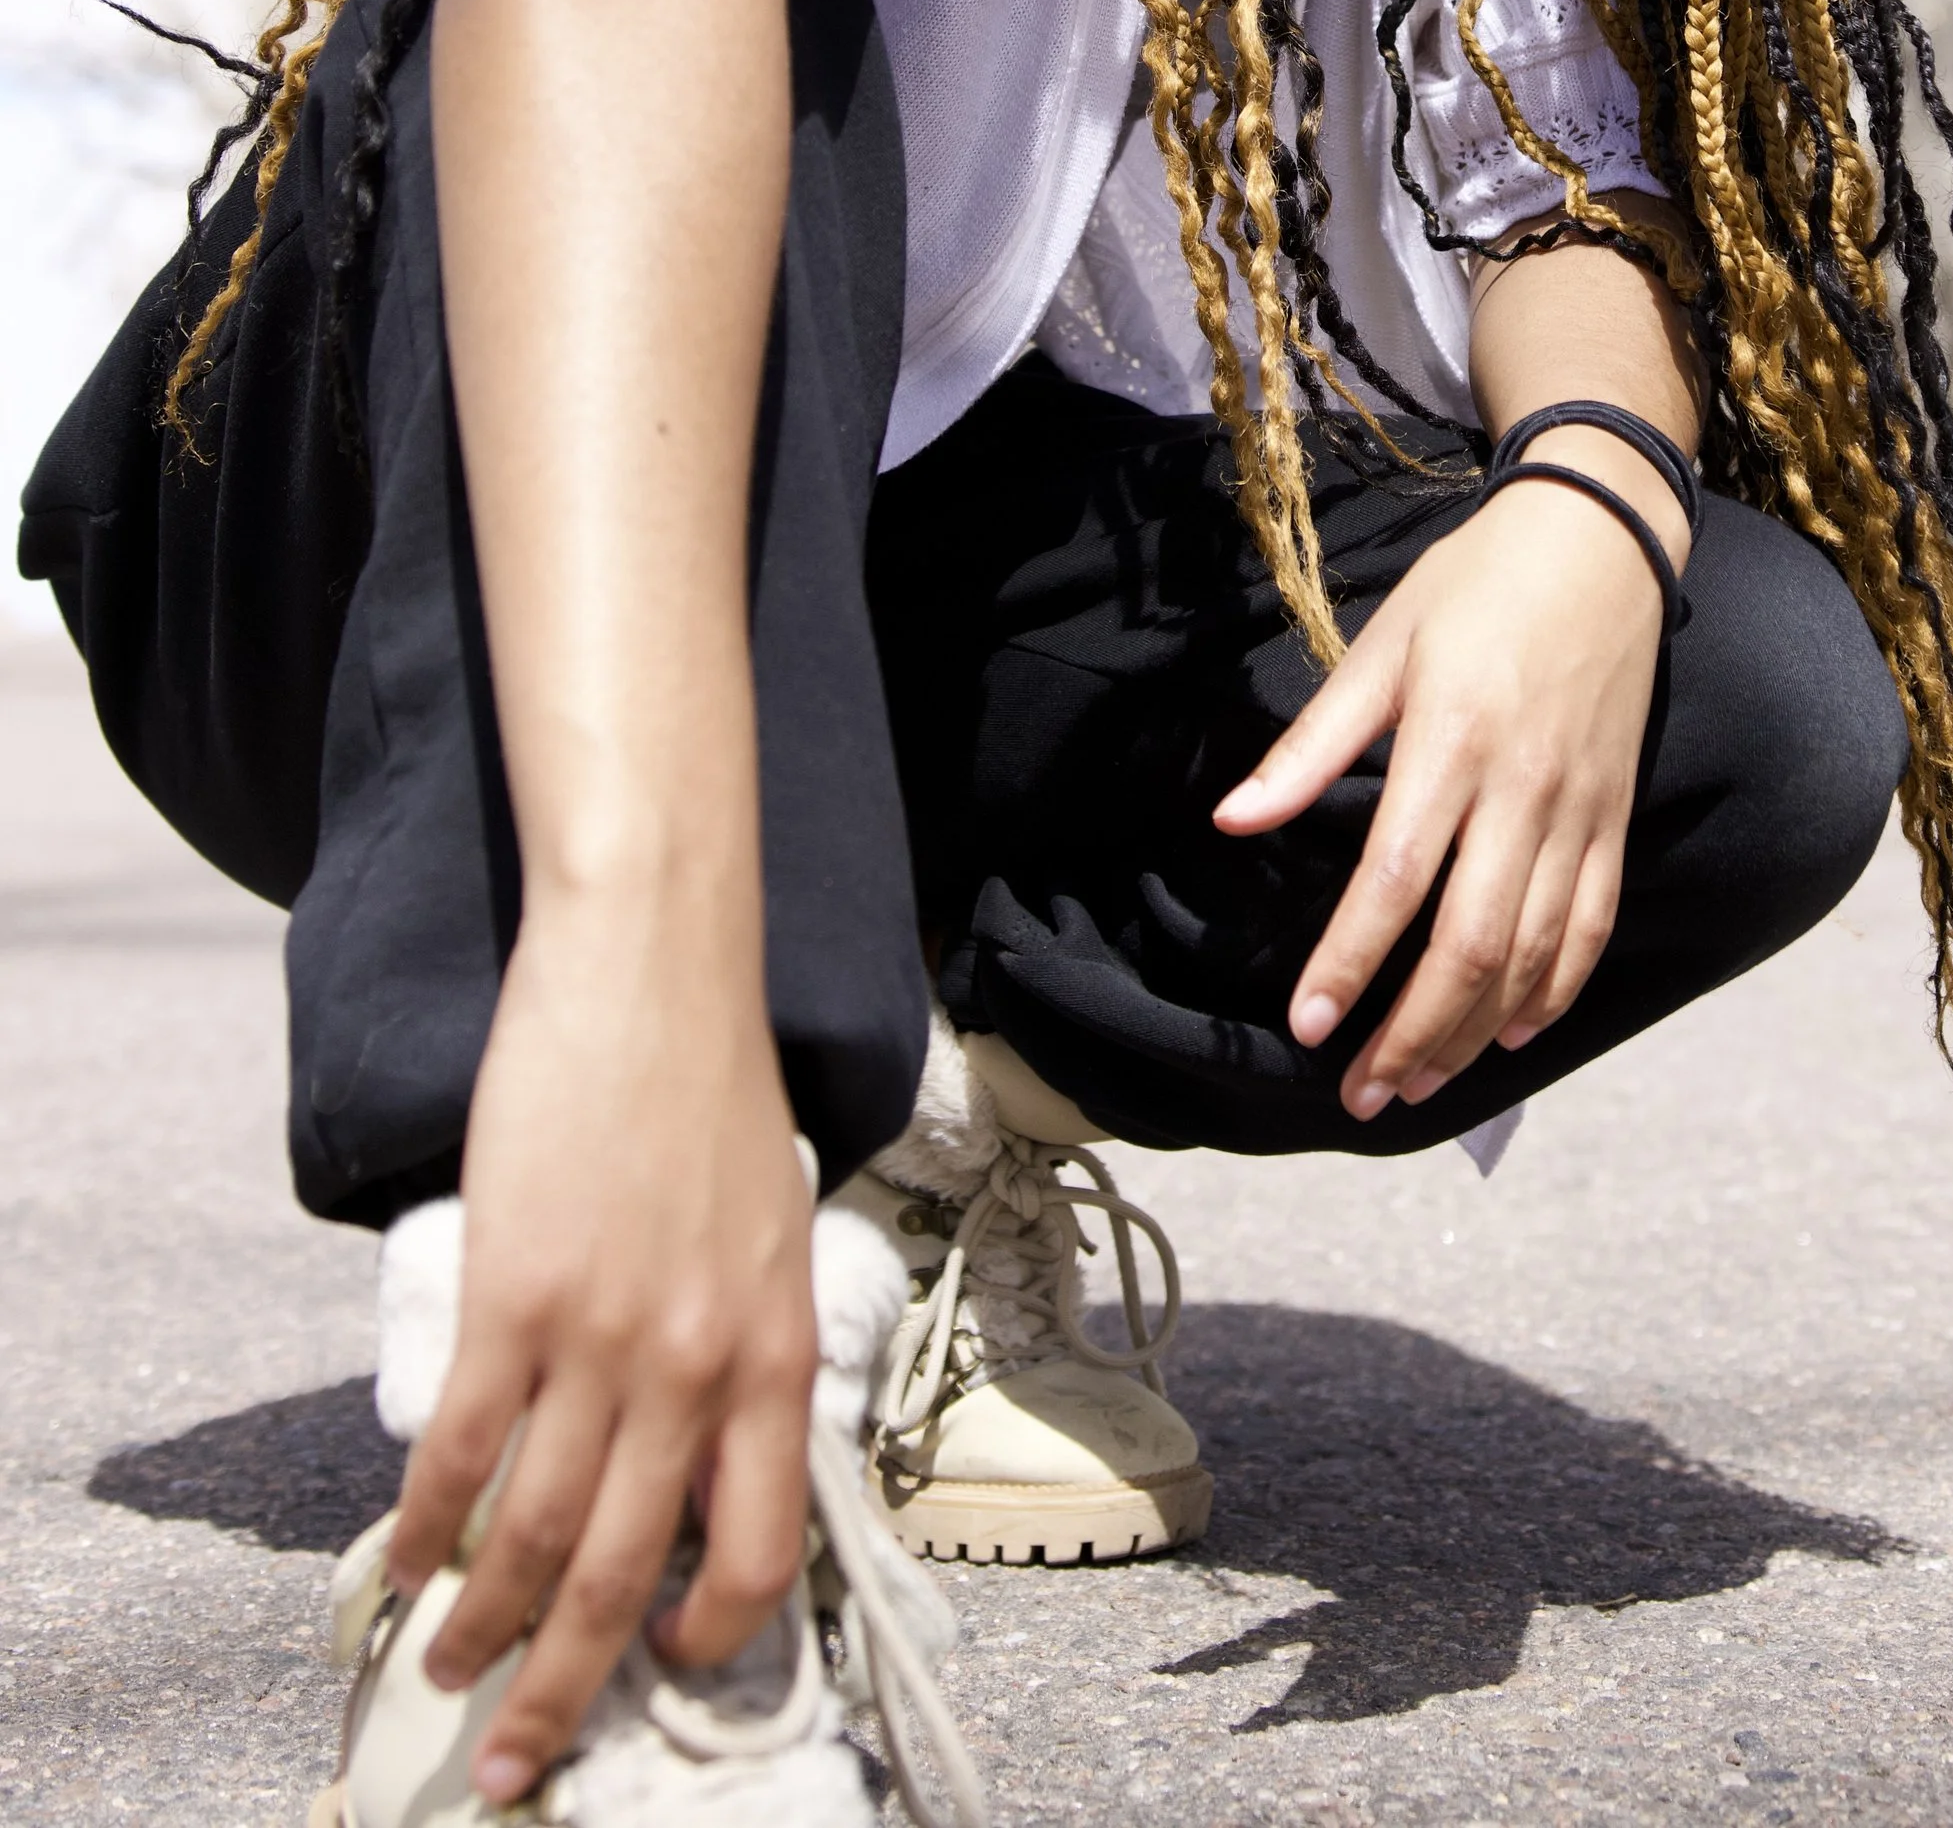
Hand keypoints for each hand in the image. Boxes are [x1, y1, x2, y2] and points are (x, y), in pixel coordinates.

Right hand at [383, 890, 819, 1809]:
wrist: (652, 973)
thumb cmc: (712, 1094)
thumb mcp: (773, 1236)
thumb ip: (744, 1351)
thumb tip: (706, 1463)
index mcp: (776, 1354)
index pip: (762, 1549)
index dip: (710, 1629)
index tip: (665, 1667)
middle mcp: (696, 1366)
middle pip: (626, 1573)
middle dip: (564, 1687)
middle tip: (514, 1762)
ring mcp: (602, 1335)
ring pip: (535, 1532)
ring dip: (482, 1622)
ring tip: (445, 1672)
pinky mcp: (512, 1295)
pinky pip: (463, 1450)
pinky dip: (427, 1524)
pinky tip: (406, 1564)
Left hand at [1211, 464, 1676, 1121]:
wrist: (1601, 541)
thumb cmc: (1475, 585)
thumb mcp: (1382, 646)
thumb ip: (1311, 746)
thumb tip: (1231, 822)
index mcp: (1452, 741)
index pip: (1396, 879)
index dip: (1352, 960)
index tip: (1309, 1024)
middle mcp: (1523, 789)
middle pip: (1470, 943)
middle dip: (1411, 1031)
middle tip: (1359, 1093)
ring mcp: (1579, 809)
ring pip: (1531, 953)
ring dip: (1471, 1032)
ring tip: (1417, 1083)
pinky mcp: (1617, 817)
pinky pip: (1590, 927)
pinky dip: (1554, 993)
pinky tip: (1510, 1034)